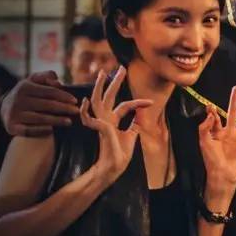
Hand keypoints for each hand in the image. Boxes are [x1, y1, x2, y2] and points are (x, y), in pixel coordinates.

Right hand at [2, 71, 80, 136]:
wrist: (5, 108)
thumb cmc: (27, 93)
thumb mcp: (33, 81)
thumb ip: (46, 76)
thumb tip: (58, 81)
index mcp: (24, 87)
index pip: (49, 92)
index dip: (64, 96)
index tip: (75, 101)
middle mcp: (17, 100)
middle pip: (47, 105)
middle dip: (64, 108)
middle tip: (77, 112)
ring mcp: (13, 114)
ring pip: (40, 118)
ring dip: (57, 121)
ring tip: (69, 122)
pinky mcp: (11, 127)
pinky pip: (29, 131)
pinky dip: (41, 130)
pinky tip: (52, 130)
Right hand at [80, 68, 151, 184]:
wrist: (114, 167)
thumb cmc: (120, 154)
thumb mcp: (131, 137)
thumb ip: (133, 126)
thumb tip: (139, 118)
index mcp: (113, 121)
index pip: (124, 106)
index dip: (138, 102)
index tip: (151, 102)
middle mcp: (106, 119)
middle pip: (108, 96)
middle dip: (114, 82)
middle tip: (120, 68)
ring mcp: (101, 124)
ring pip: (98, 101)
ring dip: (100, 87)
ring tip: (103, 73)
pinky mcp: (99, 130)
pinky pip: (88, 119)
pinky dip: (85, 111)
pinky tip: (84, 101)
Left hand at [198, 86, 235, 201]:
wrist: (222, 174)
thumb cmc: (211, 158)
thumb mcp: (204, 141)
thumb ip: (205, 127)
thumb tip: (211, 113)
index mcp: (217, 132)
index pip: (216, 117)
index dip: (212, 111)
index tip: (209, 106)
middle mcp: (229, 134)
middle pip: (232, 114)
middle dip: (234, 101)